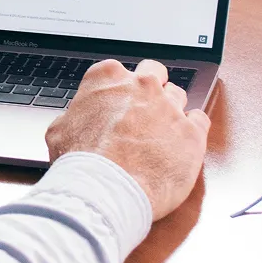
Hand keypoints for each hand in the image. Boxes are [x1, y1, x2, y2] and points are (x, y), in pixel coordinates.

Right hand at [45, 60, 209, 219]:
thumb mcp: (60, 131)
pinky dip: (194, 129)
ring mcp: (170, 106)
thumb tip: (76, 122)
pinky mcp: (192, 133)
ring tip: (161, 134)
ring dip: (171, 111)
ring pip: (178, 95)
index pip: (117, 72)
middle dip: (150, 88)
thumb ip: (76, 117)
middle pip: (154, 72)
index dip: (117, 90)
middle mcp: (142, 85)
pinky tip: (183, 141)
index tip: (116, 104)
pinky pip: (201, 120)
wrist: (105, 190)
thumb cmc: (81, 164)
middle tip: (143, 111)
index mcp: (108, 78)